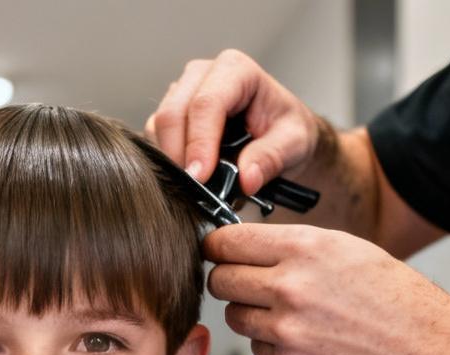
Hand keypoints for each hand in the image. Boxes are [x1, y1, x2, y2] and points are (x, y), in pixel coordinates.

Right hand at [145, 49, 322, 195]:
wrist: (281, 137)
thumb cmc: (287, 131)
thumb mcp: (294, 144)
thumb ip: (271, 158)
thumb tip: (246, 179)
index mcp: (235, 70)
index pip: (206, 104)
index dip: (199, 142)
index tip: (199, 177)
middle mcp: (202, 75)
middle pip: (173, 113)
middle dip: (178, 155)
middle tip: (193, 190)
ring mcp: (182, 93)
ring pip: (158, 127)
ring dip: (171, 160)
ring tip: (196, 186)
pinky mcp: (171, 115)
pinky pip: (155, 139)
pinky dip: (166, 162)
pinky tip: (188, 178)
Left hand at [204, 223, 449, 354]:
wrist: (425, 347)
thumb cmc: (390, 295)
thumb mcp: (343, 248)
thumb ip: (290, 246)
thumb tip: (243, 247)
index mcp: (303, 248)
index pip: (226, 242)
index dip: (218, 247)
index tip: (218, 252)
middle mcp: (290, 286)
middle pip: (220, 280)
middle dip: (228, 281)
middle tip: (248, 284)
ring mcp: (287, 329)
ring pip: (235, 317)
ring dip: (251, 314)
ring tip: (287, 313)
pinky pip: (257, 349)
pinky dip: (272, 345)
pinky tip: (304, 338)